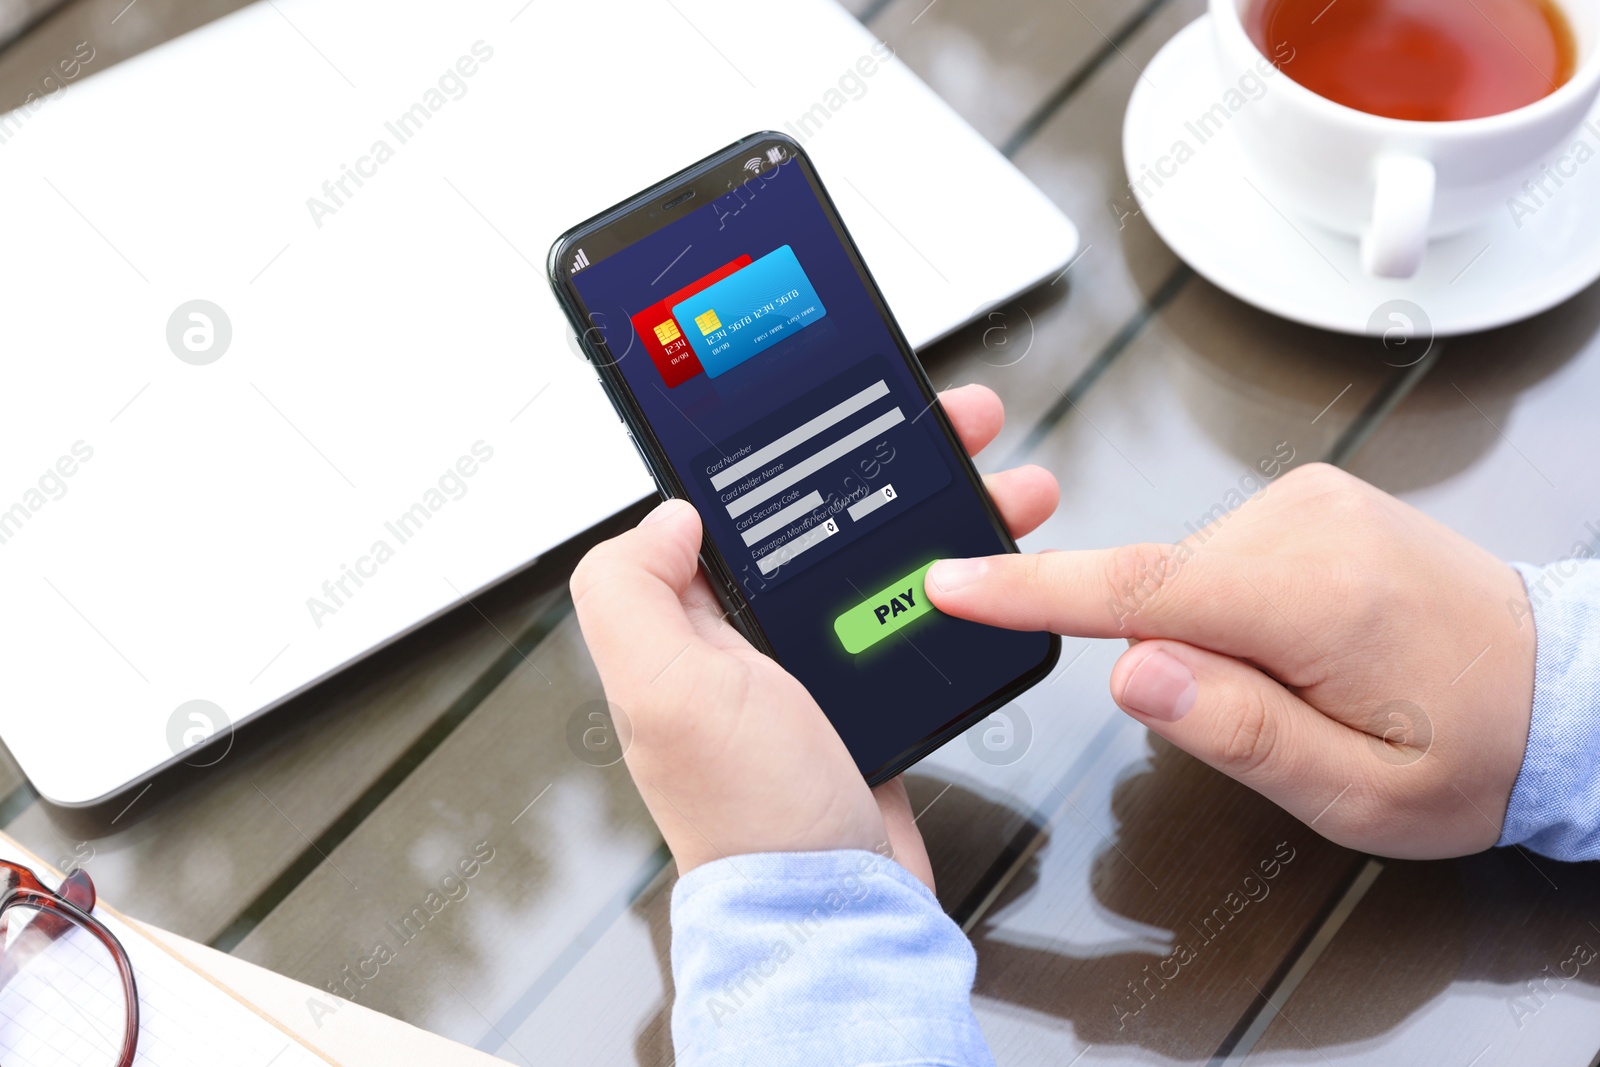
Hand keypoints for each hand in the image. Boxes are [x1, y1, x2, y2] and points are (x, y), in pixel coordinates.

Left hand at [570, 386, 1058, 888]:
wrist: (836, 910)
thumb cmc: (750, 814)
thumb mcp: (665, 689)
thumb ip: (632, 590)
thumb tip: (665, 514)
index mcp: (694, 619)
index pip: (737, 500)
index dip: (786, 438)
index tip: (839, 391)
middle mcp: (750, 635)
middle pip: (826, 511)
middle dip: (892, 455)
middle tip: (955, 421)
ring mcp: (816, 663)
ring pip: (882, 552)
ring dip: (945, 506)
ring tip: (1006, 477)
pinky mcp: (873, 692)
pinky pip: (917, 610)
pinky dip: (961, 576)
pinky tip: (999, 555)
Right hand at [925, 462, 1535, 859]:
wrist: (1563, 685)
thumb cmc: (1474, 747)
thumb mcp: (1355, 791)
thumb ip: (1235, 728)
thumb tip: (1129, 670)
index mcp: (1312, 595)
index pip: (1133, 586)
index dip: (1029, 589)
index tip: (952, 581)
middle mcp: (1305, 522)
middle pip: (1158, 590)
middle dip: (1172, 658)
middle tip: (1273, 714)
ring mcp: (1308, 499)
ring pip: (1185, 575)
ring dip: (1208, 634)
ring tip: (1307, 681)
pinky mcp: (1308, 499)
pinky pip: (1219, 556)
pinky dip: (1229, 605)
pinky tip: (1304, 641)